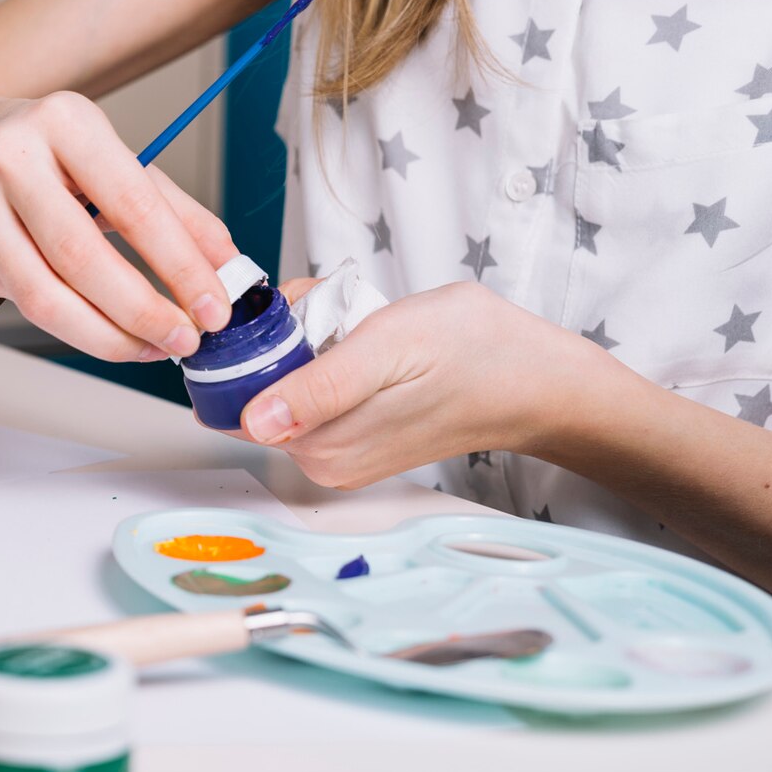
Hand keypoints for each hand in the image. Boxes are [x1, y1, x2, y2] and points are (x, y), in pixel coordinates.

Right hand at [0, 90, 238, 361]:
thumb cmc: (40, 152)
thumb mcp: (110, 158)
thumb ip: (171, 209)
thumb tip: (224, 261)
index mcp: (65, 122)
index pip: (132, 203)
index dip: (177, 262)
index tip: (212, 302)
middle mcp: (14, 159)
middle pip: (84, 256)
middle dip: (143, 309)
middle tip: (185, 337)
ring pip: (48, 295)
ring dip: (109, 334)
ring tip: (153, 346)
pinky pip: (29, 304)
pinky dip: (79, 329)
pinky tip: (113, 335)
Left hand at [236, 281, 610, 488]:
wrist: (534, 378)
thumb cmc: (473, 352)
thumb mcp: (387, 348)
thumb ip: (318, 388)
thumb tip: (253, 419)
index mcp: (321, 446)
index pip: (237, 398)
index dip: (250, 348)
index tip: (288, 314)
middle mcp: (323, 462)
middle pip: (257, 390)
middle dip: (280, 341)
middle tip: (334, 308)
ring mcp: (340, 456)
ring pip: (285, 387)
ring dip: (306, 346)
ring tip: (360, 324)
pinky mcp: (357, 443)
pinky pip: (314, 394)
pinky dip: (327, 359)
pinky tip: (366, 342)